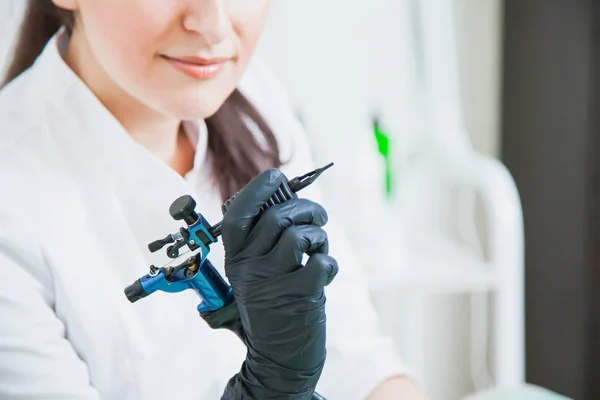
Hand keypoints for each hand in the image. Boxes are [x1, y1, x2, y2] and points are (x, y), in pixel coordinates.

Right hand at [220, 168, 337, 397]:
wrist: (278, 357)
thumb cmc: (273, 305)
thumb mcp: (257, 272)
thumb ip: (264, 239)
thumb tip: (287, 197)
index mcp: (235, 258)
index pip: (238, 213)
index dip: (258, 189)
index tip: (276, 176)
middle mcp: (249, 267)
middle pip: (277, 217)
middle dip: (306, 208)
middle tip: (318, 217)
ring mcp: (273, 282)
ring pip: (299, 235)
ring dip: (318, 234)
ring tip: (319, 246)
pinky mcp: (300, 296)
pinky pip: (321, 261)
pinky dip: (329, 261)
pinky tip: (324, 271)